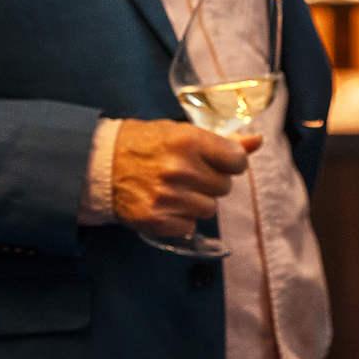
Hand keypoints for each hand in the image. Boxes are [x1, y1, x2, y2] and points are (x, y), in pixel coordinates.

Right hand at [109, 118, 261, 238]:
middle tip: (189, 173)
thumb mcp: (182, 132)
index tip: (219, 161)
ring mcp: (168, 197)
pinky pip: (190, 226)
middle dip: (211, 181)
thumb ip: (223, 140)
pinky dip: (181, 218)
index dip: (231, 162)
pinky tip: (165, 204)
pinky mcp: (157, 220)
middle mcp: (180, 169)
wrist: (101, 164)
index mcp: (189, 141)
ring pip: (209, 209)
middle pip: (224, 187)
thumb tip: (257, 142)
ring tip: (176, 189)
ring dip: (197, 201)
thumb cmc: (145, 143)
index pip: (237, 161)